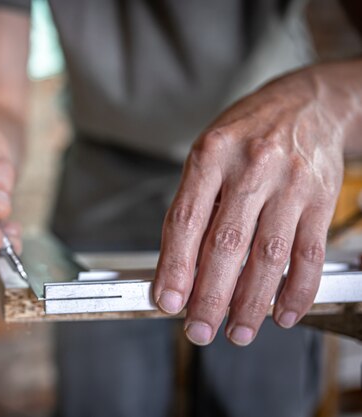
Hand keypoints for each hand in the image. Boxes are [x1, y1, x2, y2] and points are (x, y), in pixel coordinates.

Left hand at [153, 67, 347, 345]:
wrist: (307, 103)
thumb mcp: (207, 156)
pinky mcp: (321, 199)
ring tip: (237, 332)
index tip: (167, 301)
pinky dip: (297, 291)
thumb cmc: (245, 135)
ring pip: (269, 256)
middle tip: (198, 330)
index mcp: (210, 156)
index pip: (186, 221)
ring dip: (252, 303)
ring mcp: (290, 184)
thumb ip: (191, 206)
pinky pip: (309, 253)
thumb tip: (176, 268)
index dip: (175, 267)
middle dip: (210, 296)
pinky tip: (283, 314)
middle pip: (226, 245)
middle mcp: (250, 168)